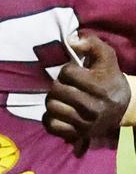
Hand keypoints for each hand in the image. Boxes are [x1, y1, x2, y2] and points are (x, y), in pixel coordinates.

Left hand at [44, 32, 132, 153]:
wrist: (123, 107)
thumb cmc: (109, 78)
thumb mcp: (106, 57)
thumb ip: (91, 43)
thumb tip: (71, 40)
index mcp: (100, 87)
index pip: (67, 73)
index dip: (67, 71)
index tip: (75, 74)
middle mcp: (93, 107)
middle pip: (56, 90)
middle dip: (58, 85)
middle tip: (66, 86)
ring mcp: (85, 122)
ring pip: (52, 107)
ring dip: (53, 100)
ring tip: (63, 99)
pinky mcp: (78, 134)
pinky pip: (51, 125)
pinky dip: (50, 118)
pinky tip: (59, 112)